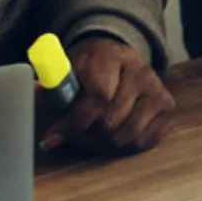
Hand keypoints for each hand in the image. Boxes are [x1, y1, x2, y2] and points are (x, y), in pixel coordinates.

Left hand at [40, 35, 174, 153]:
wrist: (118, 55)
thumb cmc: (87, 69)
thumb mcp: (66, 70)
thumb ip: (52, 85)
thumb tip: (33, 94)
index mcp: (110, 57)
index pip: (98, 97)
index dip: (74, 122)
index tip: (52, 139)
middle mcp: (140, 71)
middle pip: (111, 121)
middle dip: (86, 135)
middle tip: (73, 136)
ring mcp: (157, 89)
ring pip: (128, 134)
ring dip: (104, 143)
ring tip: (91, 136)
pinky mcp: (167, 106)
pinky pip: (145, 140)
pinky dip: (126, 145)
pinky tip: (114, 134)